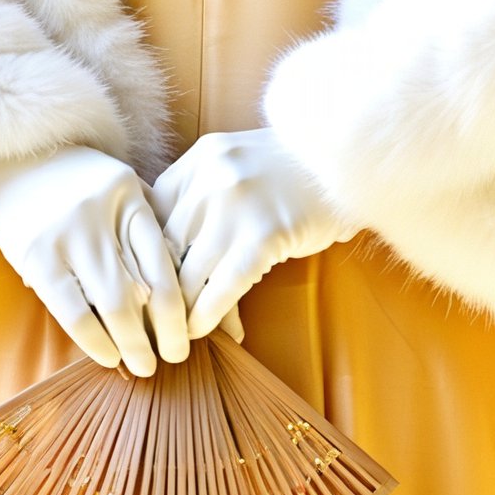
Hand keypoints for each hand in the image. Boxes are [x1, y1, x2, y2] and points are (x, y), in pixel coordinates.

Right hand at [0, 144, 189, 376]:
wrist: (12, 160)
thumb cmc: (77, 184)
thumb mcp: (118, 190)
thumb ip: (144, 229)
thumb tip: (178, 294)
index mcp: (128, 195)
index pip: (163, 262)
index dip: (177, 310)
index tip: (185, 338)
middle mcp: (101, 212)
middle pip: (140, 289)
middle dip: (159, 334)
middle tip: (169, 360)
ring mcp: (68, 234)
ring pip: (111, 304)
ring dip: (130, 344)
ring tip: (142, 365)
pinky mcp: (37, 256)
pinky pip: (72, 311)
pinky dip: (94, 341)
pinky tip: (108, 356)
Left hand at [149, 126, 358, 342]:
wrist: (349, 162)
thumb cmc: (291, 174)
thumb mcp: (238, 166)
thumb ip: (203, 196)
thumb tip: (166, 258)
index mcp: (200, 158)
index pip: (153, 215)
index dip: (147, 256)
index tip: (145, 286)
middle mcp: (210, 176)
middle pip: (165, 246)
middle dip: (158, 289)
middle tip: (152, 320)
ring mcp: (236, 204)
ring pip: (188, 271)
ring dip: (180, 311)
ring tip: (175, 336)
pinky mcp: (264, 234)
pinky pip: (223, 285)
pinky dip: (208, 314)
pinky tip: (203, 332)